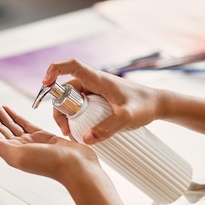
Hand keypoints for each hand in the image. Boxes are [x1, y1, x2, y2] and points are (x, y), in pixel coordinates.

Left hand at [0, 89, 98, 183]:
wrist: (76, 166)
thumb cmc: (51, 164)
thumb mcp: (20, 156)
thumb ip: (0, 147)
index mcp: (10, 152)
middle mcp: (17, 147)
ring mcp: (29, 141)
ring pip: (8, 122)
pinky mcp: (41, 137)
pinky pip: (23, 123)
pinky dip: (13, 114)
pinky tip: (6, 108)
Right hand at [43, 59, 164, 143]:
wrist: (159, 105)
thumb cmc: (145, 106)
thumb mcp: (126, 118)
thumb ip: (107, 128)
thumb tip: (84, 138)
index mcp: (98, 79)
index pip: (71, 66)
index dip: (54, 70)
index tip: (45, 84)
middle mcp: (95, 83)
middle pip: (66, 89)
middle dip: (59, 108)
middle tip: (64, 129)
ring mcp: (97, 92)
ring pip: (72, 100)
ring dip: (67, 115)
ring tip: (71, 134)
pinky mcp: (100, 101)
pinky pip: (81, 106)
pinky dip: (77, 117)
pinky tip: (81, 132)